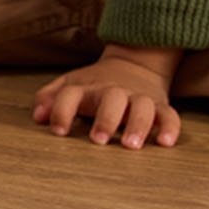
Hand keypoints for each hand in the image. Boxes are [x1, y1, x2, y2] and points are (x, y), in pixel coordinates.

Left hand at [33, 44, 182, 147]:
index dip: (62, 111)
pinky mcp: (160, 104)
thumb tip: (38, 117)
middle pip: (112, 98)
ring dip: (138, 124)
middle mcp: (113, 91)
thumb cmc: (93, 84)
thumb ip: (48, 98)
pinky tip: (165, 143)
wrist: (134, 64)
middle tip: (98, 140)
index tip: (58, 132)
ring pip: (143, 107)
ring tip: (130, 145)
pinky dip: (170, 128)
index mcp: (87, 87)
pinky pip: (170, 115)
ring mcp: (139, 97)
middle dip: (106, 118)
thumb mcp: (69, 84)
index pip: (71, 95)